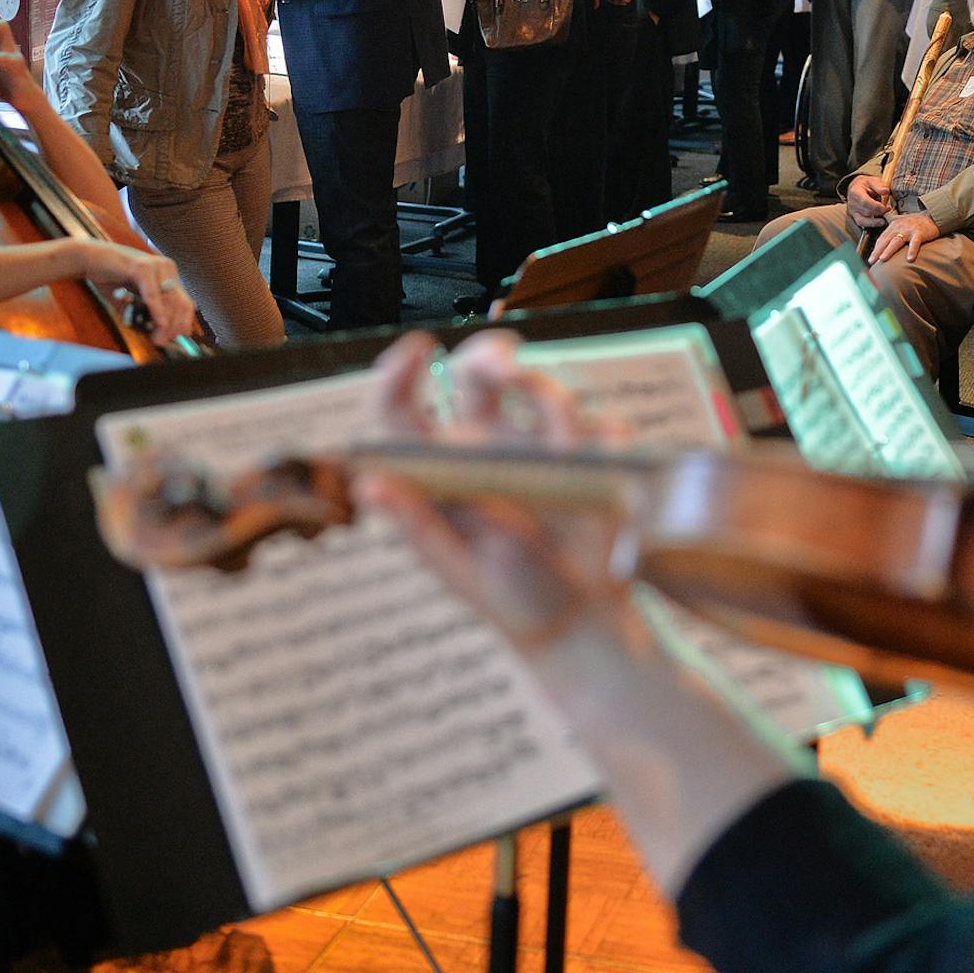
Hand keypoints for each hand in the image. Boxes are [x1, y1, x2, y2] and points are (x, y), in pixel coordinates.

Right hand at [66, 238, 198, 343]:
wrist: (88, 258)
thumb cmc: (110, 280)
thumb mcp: (133, 300)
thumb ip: (146, 313)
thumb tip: (160, 335)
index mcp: (169, 275)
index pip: (186, 303)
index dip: (183, 324)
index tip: (175, 341)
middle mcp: (167, 268)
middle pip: (182, 303)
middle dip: (174, 328)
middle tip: (162, 342)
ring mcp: (157, 265)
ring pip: (171, 300)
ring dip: (165, 324)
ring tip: (157, 338)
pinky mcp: (143, 267)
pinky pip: (154, 294)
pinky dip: (156, 311)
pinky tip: (157, 324)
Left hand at [359, 330, 629, 648]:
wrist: (583, 621)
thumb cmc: (512, 597)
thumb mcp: (459, 565)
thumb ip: (419, 521)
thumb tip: (367, 484)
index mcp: (444, 469)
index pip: (403, 410)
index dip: (399, 374)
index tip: (418, 351)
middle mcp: (488, 445)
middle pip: (478, 373)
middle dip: (490, 355)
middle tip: (508, 367)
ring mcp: (540, 446)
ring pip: (544, 391)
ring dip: (553, 402)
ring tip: (568, 444)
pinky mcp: (589, 456)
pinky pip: (602, 427)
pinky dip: (605, 445)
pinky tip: (607, 481)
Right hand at [845, 174, 892, 226]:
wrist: (858, 187)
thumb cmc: (867, 184)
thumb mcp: (873, 180)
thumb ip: (879, 185)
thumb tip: (885, 191)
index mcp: (855, 192)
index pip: (864, 201)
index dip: (875, 206)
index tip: (885, 207)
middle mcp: (851, 203)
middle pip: (865, 212)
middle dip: (878, 212)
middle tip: (888, 209)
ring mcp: (852, 212)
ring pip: (864, 220)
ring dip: (876, 220)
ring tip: (885, 217)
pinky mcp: (855, 218)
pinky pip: (863, 224)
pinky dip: (873, 224)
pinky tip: (881, 222)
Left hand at [868, 211, 940, 265]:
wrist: (932, 216)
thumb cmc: (915, 221)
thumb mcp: (899, 220)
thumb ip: (888, 221)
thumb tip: (878, 221)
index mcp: (893, 226)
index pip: (881, 239)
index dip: (875, 249)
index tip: (870, 259)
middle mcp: (899, 227)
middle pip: (886, 240)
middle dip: (877, 251)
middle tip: (871, 261)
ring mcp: (909, 230)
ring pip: (897, 241)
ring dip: (889, 250)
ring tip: (883, 259)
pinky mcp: (920, 233)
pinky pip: (915, 243)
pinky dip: (912, 251)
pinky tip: (909, 259)